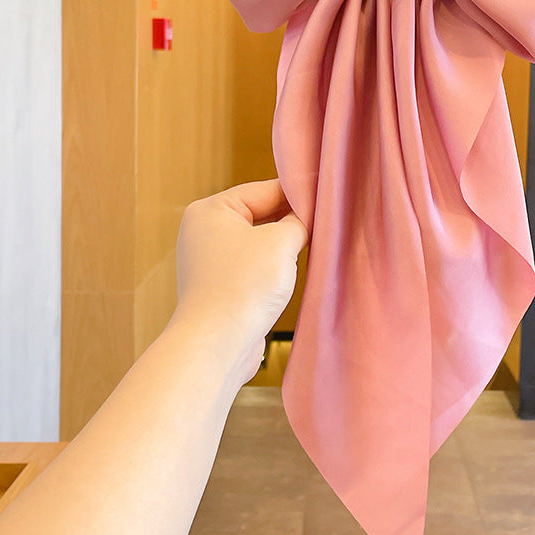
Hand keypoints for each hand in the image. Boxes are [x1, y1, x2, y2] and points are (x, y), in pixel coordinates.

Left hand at [173, 179, 307, 383]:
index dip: (299, 193)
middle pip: (261, 214)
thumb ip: (299, 221)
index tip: (329, 197)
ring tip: (313, 248)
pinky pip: (254, 265)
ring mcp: (211, 260)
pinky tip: (293, 272)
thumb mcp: (281, 241)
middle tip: (326, 223)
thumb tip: (307, 216)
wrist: (217, 344)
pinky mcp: (220, 286)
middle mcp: (205, 231)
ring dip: (284, 246)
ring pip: (260, 241)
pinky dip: (274, 266)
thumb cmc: (244, 286)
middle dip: (292, 220)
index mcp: (211, 209)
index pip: (265, 189)